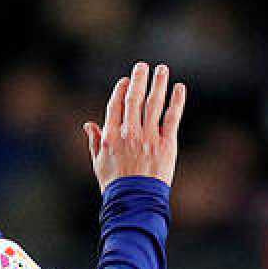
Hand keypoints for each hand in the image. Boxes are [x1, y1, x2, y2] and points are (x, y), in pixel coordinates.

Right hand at [85, 62, 185, 190]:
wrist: (134, 202)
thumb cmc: (115, 186)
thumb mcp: (98, 163)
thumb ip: (94, 141)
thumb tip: (88, 124)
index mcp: (111, 136)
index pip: (115, 105)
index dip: (120, 90)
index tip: (126, 80)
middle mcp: (129, 133)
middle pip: (134, 99)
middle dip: (138, 80)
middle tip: (143, 66)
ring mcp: (148, 137)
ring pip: (153, 103)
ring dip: (158, 84)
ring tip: (162, 70)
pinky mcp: (166, 144)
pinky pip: (172, 117)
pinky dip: (176, 101)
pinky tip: (179, 88)